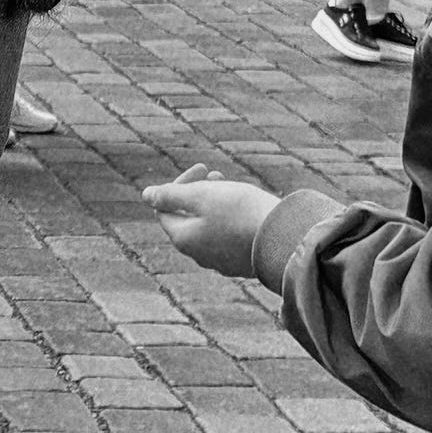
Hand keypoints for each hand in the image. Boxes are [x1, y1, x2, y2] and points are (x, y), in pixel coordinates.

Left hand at [144, 175, 280, 276]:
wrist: (285, 239)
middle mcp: (198, 255)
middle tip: (217, 174)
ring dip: (215, 205)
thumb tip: (146, 195)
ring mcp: (221, 262)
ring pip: (208, 228)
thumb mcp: (202, 196)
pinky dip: (230, 220)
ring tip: (233, 187)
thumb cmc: (241, 213)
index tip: (202, 168)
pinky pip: (228, 239)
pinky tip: (246, 210)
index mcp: (183, 239)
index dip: (179, 185)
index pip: (165, 209)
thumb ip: (171, 195)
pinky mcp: (242, 263)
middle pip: (187, 218)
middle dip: (198, 193)